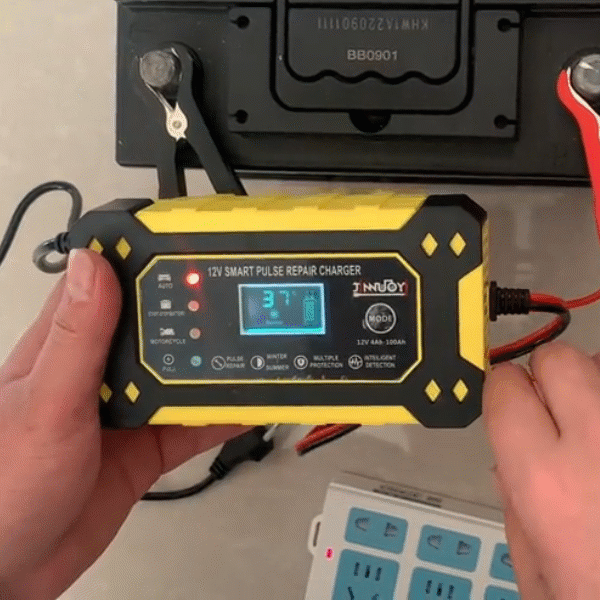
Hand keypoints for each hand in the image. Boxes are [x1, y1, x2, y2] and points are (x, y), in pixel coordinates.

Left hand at [0, 250, 245, 599]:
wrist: (10, 568)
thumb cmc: (3, 484)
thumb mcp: (47, 402)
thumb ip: (78, 337)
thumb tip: (97, 266)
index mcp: (69, 346)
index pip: (111, 283)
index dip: (146, 259)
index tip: (186, 240)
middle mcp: (100, 372)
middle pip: (160, 327)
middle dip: (196, 313)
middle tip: (237, 295)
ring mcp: (127, 408)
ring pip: (183, 375)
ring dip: (215, 365)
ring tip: (251, 348)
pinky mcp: (147, 444)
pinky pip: (194, 423)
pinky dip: (223, 414)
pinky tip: (246, 403)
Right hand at [484, 342, 599, 599]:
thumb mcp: (541, 576)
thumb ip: (516, 510)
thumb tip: (510, 463)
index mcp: (546, 480)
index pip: (504, 387)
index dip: (503, 395)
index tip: (509, 408)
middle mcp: (599, 444)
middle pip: (559, 360)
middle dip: (548, 378)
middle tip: (554, 413)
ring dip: (594, 389)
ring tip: (598, 434)